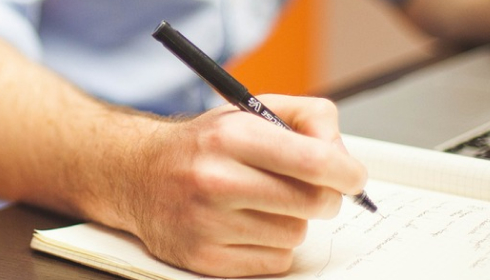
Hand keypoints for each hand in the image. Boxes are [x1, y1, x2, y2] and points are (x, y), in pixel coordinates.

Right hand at [104, 95, 367, 276]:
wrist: (137, 175)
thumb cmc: (202, 145)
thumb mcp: (250, 111)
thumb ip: (307, 118)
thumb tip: (343, 156)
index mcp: (230, 137)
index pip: (314, 161)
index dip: (347, 172)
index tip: (352, 177)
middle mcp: (215, 179)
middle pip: (313, 203)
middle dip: (324, 197)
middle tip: (311, 189)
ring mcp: (207, 223)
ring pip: (295, 234)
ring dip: (291, 221)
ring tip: (262, 204)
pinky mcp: (203, 258)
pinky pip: (274, 261)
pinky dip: (271, 246)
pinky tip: (247, 226)